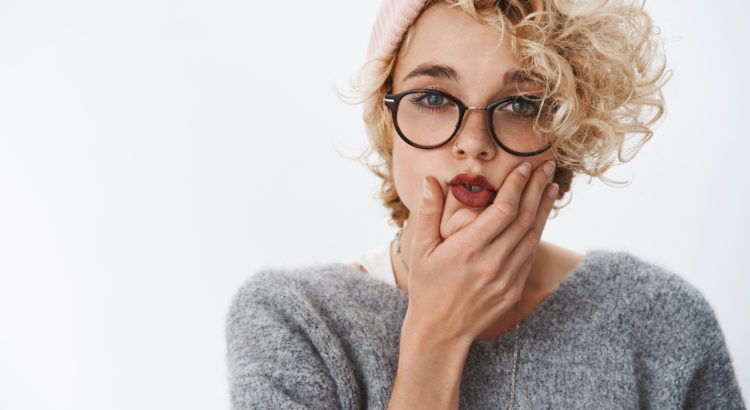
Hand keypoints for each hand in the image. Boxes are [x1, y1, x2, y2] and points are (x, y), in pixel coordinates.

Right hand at [402, 161, 558, 344]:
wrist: (440, 330)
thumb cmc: (427, 286)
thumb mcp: (420, 249)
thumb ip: (428, 212)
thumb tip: (430, 180)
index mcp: (468, 249)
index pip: (503, 210)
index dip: (517, 185)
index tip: (524, 167)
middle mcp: (491, 263)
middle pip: (524, 218)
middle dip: (537, 189)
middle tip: (547, 167)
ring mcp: (506, 278)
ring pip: (533, 236)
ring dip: (544, 209)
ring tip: (551, 187)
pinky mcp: (514, 290)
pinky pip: (530, 255)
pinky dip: (538, 232)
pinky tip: (540, 218)